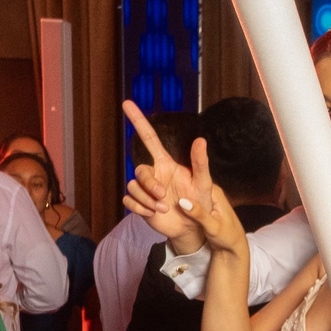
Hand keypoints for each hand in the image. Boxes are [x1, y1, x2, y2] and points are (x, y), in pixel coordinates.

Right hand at [120, 101, 230, 251]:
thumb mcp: (203, 183)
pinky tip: (153, 214)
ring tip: (163, 209)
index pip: (149, 138)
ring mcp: (145, 189)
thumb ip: (200, 162)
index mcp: (166, 163)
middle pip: (139, 169)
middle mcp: (154, 174)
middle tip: (163, 195)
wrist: (192, 228)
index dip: (138, 120)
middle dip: (149, 183)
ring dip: (146, 199)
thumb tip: (201, 140)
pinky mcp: (140, 204)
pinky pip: (129, 201)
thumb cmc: (199, 202)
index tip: (127, 103)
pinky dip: (139, 208)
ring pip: (133, 186)